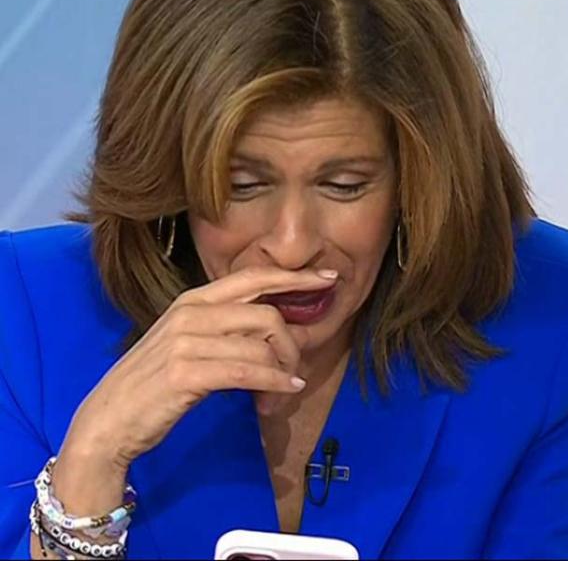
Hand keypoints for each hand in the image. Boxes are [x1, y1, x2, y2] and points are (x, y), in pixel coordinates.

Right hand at [60, 267, 336, 471]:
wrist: (107, 422)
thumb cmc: (152, 386)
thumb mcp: (188, 345)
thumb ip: (226, 330)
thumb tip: (277, 330)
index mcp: (192, 301)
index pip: (253, 278)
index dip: (294, 277)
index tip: (329, 277)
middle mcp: (190, 313)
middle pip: (267, 315)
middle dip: (292, 344)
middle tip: (295, 369)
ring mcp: (186, 341)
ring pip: (261, 345)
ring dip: (282, 371)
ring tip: (283, 390)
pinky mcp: (186, 372)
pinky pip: (249, 371)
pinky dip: (274, 382)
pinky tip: (283, 391)